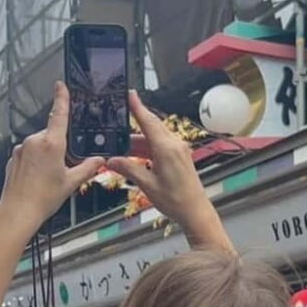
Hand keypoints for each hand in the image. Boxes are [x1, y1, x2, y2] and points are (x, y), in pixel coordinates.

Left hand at [0, 81, 103, 231]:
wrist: (18, 212)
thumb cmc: (42, 198)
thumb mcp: (71, 182)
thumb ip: (87, 168)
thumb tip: (99, 160)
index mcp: (51, 143)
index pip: (59, 113)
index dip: (62, 97)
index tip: (61, 85)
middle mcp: (34, 141)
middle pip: (51, 135)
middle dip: (58, 147)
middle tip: (61, 168)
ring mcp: (22, 149)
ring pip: (39, 145)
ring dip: (46, 156)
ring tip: (47, 178)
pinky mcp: (13, 157)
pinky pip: (28, 154)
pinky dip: (34, 162)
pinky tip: (37, 179)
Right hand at [106, 91, 233, 252]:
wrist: (195, 212)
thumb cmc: (175, 200)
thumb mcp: (147, 185)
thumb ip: (128, 169)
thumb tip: (112, 161)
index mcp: (166, 148)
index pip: (148, 121)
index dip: (137, 107)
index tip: (129, 94)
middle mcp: (174, 145)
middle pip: (151, 127)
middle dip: (133, 125)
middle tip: (117, 122)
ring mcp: (178, 150)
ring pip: (154, 138)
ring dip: (138, 142)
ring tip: (120, 148)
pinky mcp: (180, 157)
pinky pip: (160, 146)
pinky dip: (147, 149)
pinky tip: (135, 156)